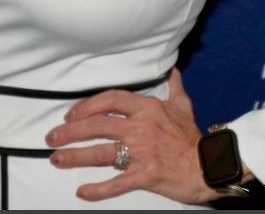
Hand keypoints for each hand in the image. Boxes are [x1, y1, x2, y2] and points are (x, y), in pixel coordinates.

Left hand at [44, 70, 220, 203]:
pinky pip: (117, 183)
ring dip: (75, 156)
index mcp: (146, 109)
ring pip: (101, 152)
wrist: (211, 166)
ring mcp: (142, 152)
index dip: (86, 106)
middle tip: (52, 137)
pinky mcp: (146, 175)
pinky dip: (99, 189)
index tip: (71, 114)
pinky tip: (83, 191)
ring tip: (57, 159)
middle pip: (96, 125)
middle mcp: (140, 128)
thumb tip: (174, 72)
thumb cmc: (194, 139)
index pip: (108, 100)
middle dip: (70, 131)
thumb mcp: (184, 107)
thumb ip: (175, 88)